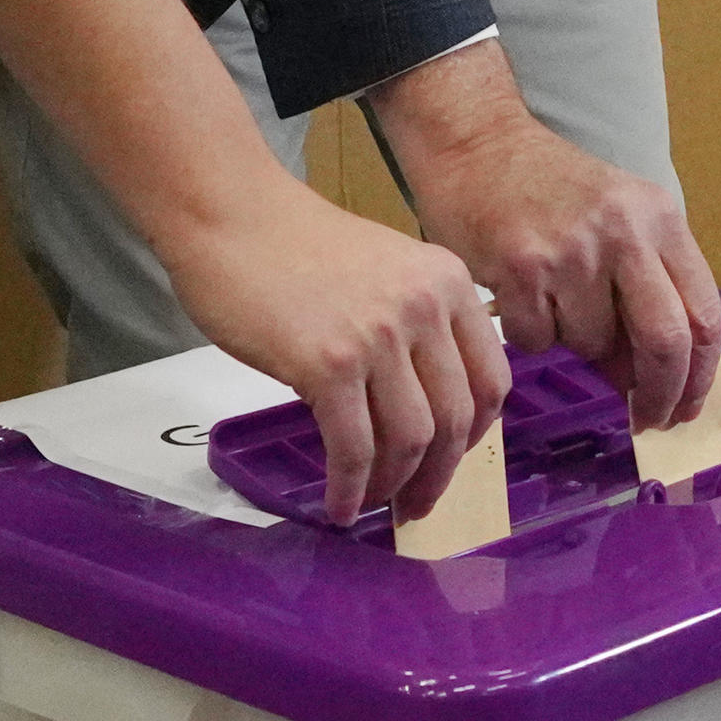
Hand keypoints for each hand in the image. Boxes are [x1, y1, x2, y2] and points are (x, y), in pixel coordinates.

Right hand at [159, 183, 508, 526]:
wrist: (229, 215)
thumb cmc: (292, 244)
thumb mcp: (386, 268)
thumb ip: (416, 322)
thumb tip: (425, 405)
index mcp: (447, 281)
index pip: (490, 379)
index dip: (474, 435)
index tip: (451, 461)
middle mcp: (425, 306)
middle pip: (455, 419)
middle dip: (437, 476)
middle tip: (415, 506)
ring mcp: (379, 335)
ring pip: (411, 440)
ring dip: (393, 487)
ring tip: (369, 505)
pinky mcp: (329, 363)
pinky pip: (355, 448)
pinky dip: (349, 488)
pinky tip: (337, 504)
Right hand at [369, 40, 720, 428]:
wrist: (476, 142)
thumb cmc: (547, 188)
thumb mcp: (615, 223)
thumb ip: (642, 294)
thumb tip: (651, 386)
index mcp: (659, 217)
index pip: (704, 313)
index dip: (700, 375)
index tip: (686, 407)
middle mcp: (624, 230)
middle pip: (666, 341)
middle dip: (660, 394)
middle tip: (648, 418)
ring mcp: (573, 249)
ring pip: (593, 344)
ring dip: (576, 344)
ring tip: (554, 301)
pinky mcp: (521, 267)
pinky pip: (537, 341)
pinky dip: (530, 335)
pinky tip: (520, 295)